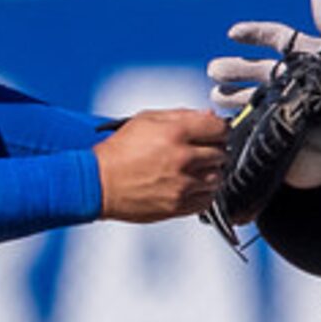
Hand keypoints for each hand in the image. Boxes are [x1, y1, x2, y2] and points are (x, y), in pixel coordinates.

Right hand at [94, 109, 226, 221]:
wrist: (99, 183)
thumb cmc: (118, 152)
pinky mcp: (178, 205)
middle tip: (202, 152)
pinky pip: (207, 199)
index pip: (220, 129)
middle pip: (221, 154)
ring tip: (193, 170)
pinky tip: (190, 186)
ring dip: (210, 173)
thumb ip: (180, 115)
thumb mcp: (146, 120)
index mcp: (176, 132)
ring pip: (217, 178)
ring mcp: (182, 184)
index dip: (220, 130)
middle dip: (214, 151)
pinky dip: (203, 193)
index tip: (215, 134)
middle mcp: (182, 158)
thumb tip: (208, 116)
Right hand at [207, 0, 320, 123]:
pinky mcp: (305, 119)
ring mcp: (302, 96)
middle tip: (212, 72)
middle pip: (261, 68)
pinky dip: (256, 120)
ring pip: (262, 93)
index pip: (275, 38)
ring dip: (238, 95)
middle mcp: (301, 73)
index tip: (232, 34)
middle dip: (235, 69)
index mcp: (309, 51)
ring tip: (216, 99)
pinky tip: (238, 125)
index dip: (253, 34)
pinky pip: (276, 118)